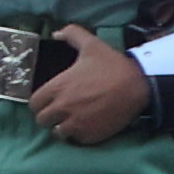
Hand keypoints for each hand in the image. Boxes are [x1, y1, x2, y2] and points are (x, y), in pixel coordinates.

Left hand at [29, 30, 151, 143]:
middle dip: (50, 116)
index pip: (34, 104)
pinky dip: (80, 135)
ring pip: (58, 133)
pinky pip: (77, 140)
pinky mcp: (91, 135)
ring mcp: (77, 124)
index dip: (41, 102)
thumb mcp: (91, 44)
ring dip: (63, 127)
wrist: (139, 86)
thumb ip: (71, 34)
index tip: (50, 100)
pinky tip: (88, 125)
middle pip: (42, 121)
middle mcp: (63, 108)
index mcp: (58, 88)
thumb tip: (56, 33)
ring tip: (74, 121)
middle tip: (61, 112)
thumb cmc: (113, 65)